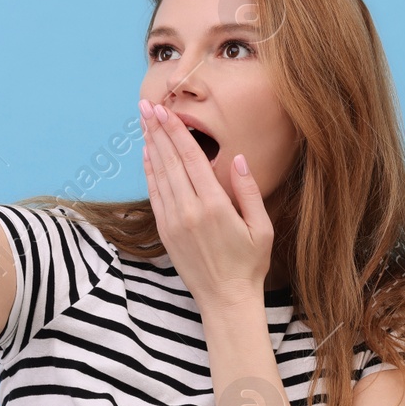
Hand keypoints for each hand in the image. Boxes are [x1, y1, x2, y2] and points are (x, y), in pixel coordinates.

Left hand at [140, 98, 272, 312]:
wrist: (225, 300)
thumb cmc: (249, 264)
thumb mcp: (261, 227)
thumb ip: (249, 191)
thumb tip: (239, 159)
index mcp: (214, 206)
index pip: (190, 158)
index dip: (175, 131)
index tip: (164, 110)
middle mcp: (189, 211)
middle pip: (169, 161)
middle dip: (157, 130)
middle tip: (146, 105)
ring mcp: (173, 221)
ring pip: (158, 175)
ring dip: (150, 146)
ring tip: (143, 122)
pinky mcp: (165, 232)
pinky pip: (154, 194)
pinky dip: (149, 172)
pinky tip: (147, 155)